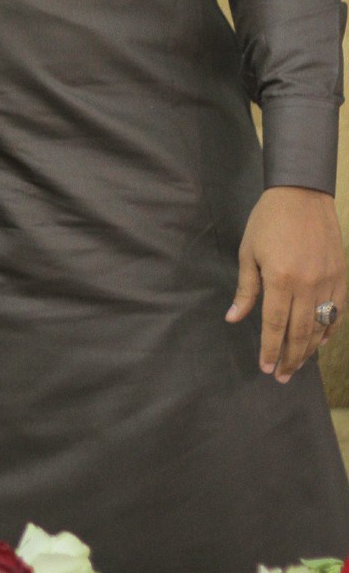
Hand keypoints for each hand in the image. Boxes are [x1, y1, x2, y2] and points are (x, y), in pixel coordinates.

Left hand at [227, 185, 346, 380]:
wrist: (302, 194)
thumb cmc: (268, 221)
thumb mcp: (248, 252)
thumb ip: (246, 289)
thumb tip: (233, 318)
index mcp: (280, 279)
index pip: (275, 325)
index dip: (271, 349)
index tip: (266, 367)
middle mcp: (308, 284)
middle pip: (300, 332)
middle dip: (290, 358)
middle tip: (282, 377)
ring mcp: (328, 281)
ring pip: (321, 326)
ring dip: (309, 349)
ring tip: (298, 365)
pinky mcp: (341, 276)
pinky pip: (338, 311)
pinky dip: (330, 329)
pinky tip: (321, 341)